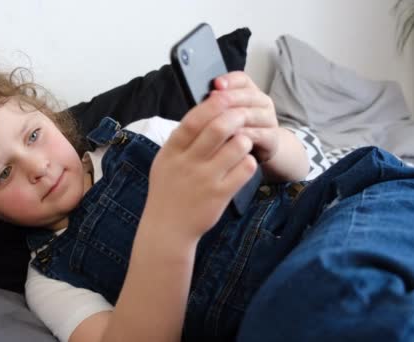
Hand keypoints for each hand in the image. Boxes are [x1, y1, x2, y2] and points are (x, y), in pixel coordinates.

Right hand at [143, 71, 270, 239]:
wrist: (167, 229)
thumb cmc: (167, 191)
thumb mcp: (164, 162)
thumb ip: (180, 140)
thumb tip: (202, 112)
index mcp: (172, 152)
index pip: (192, 120)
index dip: (212, 105)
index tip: (225, 95)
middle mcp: (188, 163)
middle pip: (217, 129)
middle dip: (235, 116)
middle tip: (242, 115)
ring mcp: (205, 179)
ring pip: (236, 147)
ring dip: (244, 139)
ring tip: (243, 142)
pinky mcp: (220, 195)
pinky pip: (244, 170)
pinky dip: (249, 162)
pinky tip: (244, 163)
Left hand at [213, 72, 279, 162]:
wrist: (263, 149)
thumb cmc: (240, 130)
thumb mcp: (227, 115)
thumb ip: (217, 105)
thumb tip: (204, 98)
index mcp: (250, 92)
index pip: (242, 79)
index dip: (229, 80)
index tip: (216, 84)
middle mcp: (262, 102)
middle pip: (248, 95)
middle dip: (229, 98)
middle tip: (214, 103)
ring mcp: (269, 120)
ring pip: (253, 114)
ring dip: (235, 117)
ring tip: (219, 121)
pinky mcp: (272, 138)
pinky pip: (260, 134)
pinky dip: (245, 135)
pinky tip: (232, 137)